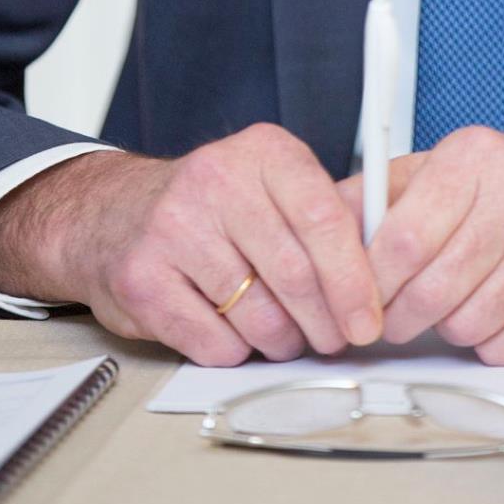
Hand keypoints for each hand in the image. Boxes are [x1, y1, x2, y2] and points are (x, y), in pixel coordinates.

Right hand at [0, 125, 381, 366]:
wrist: (113, 215)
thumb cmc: (213, 209)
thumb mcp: (272, 185)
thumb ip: (326, 215)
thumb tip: (390, 268)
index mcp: (264, 152)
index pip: (326, 219)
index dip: (355, 280)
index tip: (369, 318)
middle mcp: (217, 181)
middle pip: (296, 274)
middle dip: (325, 322)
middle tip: (335, 339)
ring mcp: (174, 228)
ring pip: (259, 316)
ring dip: (282, 341)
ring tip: (283, 334)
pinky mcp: (142, 278)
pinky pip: (213, 342)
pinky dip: (234, 350)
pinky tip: (232, 330)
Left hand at [341, 126, 503, 364]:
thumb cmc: (500, 182)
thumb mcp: (435, 169)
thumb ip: (377, 196)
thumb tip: (321, 224)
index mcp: (475, 156)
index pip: (404, 238)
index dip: (373, 282)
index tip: (361, 299)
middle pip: (434, 289)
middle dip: (402, 316)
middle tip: (396, 316)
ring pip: (470, 323)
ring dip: (449, 328)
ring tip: (456, 302)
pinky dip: (492, 343)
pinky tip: (496, 312)